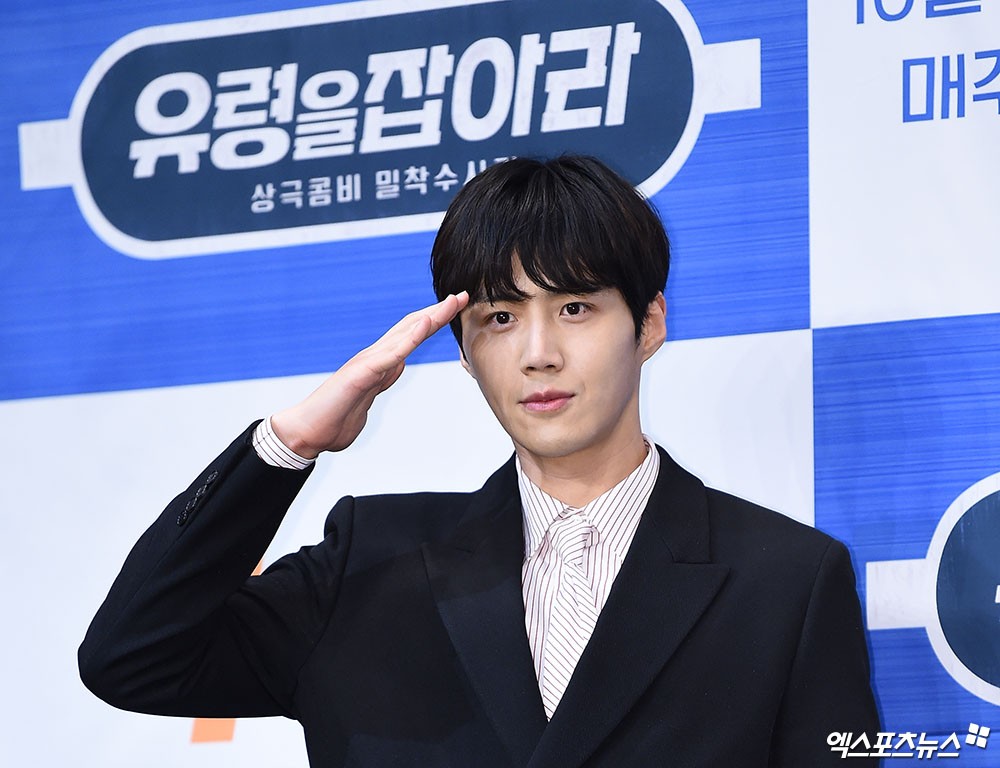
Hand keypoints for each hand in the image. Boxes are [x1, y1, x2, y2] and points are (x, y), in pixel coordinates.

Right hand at [270, 292, 468, 457]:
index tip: (456, 309)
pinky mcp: (360, 375)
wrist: (307, 431)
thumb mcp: (369, 395)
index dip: (434, 321)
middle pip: (411, 328)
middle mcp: (374, 357)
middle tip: (462, 296)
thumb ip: (383, 379)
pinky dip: (408, 340)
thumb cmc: (335, 417)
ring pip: (403, 335)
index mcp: (379, 363)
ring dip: (429, 318)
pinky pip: (389, 356)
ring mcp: (367, 364)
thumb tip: (397, 366)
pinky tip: (423, 326)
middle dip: (438, 312)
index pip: (411, 336)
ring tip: (450, 303)